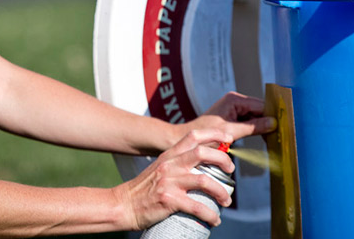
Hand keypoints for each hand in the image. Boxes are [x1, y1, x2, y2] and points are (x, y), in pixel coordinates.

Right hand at [114, 129, 234, 229]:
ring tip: (227, 201)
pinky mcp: (168, 200)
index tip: (228, 139)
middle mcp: (170, 165)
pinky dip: (210, 214)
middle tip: (230, 171)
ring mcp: (169, 182)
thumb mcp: (160, 169)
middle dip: (223, 160)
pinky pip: (197, 206)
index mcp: (169, 155)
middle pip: (203, 153)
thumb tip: (202, 167)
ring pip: (204, 181)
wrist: (123, 205)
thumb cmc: (143, 190)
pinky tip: (214, 219)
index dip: (213, 134)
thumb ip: (177, 164)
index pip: (193, 136)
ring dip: (221, 192)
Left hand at [178, 91, 275, 143]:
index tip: (285, 124)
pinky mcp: (233, 115)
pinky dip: (256, 127)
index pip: (261, 105)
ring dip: (263, 125)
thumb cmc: (205, 134)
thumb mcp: (231, 132)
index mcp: (234, 99)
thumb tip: (273, 123)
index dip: (273, 114)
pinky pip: (250, 120)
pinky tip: (264, 136)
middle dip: (269, 120)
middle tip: (282, 133)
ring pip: (256, 115)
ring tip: (275, 136)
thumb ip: (253, 127)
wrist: (187, 138)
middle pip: (260, 109)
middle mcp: (235, 100)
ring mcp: (234, 107)